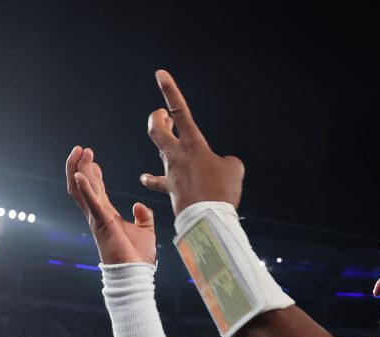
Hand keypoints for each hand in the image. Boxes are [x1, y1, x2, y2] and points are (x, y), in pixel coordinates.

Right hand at [66, 145, 156, 264]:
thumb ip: (144, 216)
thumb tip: (140, 205)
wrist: (136, 273)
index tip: (92, 158)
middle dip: (80, 165)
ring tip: (79, 152)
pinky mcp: (102, 223)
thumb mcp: (146, 230)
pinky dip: (85, 188)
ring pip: (80, 189)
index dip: (92, 173)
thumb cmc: (138, 256)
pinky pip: (90, 203)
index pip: (95, 189)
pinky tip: (80, 174)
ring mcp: (97, 218)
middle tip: (82, 149)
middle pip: (82, 185)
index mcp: (106, 215)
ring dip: (77, 170)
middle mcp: (97, 214)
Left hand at [141, 69, 244, 213]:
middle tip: (161, 114)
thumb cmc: (222, 191)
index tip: (160, 75)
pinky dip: (153, 179)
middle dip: (158, 118)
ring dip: (163, 140)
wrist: (208, 218)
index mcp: (194, 144)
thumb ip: (226, 161)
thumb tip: (220, 164)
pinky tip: (146, 178)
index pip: (180, 111)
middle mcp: (177, 155)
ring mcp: (171, 172)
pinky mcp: (170, 189)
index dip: (170, 91)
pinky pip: (157, 181)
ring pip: (160, 150)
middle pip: (157, 130)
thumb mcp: (234, 169)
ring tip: (165, 135)